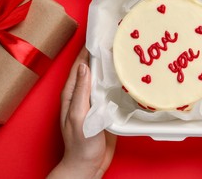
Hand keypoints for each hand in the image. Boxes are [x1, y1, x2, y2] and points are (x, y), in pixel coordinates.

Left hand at [48, 47, 116, 178]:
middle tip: (116, 42)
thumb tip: (83, 66)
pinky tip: (128, 78)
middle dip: (101, 56)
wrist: (89, 164)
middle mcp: (83, 95)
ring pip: (103, 80)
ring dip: (111, 69)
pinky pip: (111, 92)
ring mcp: (95, 102)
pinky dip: (118, 83)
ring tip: (124, 55)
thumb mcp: (79, 115)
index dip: (86, 50)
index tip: (97, 36)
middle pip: (92, 71)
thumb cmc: (80, 143)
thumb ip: (81, 91)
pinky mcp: (106, 110)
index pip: (79, 66)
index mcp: (72, 94)